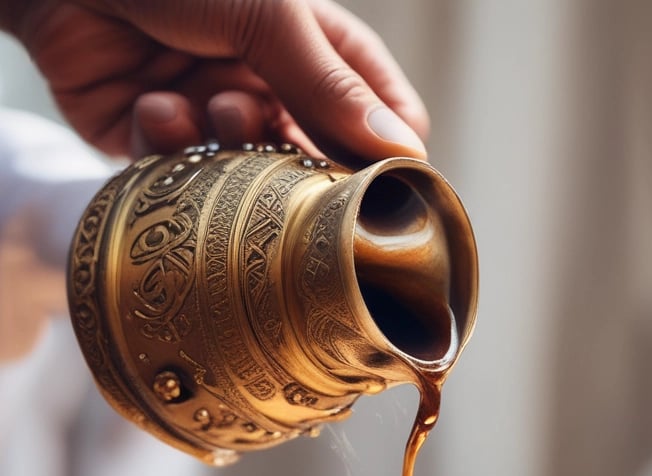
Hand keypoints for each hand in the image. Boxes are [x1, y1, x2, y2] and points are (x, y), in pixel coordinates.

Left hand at [2, 0, 428, 161]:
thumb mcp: (269, 15)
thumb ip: (330, 87)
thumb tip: (399, 151)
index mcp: (312, 45)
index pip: (377, 111)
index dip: (386, 151)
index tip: (384, 185)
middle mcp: (268, 84)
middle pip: (314, 157)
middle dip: (299, 162)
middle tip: (290, 165)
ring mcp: (215, 114)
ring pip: (249, 174)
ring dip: (230, 146)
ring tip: (212, 106)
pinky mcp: (160, 141)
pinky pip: (182, 171)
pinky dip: (170, 142)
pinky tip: (154, 103)